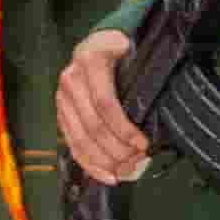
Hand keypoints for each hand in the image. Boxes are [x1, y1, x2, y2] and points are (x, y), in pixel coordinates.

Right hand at [55, 25, 151, 189]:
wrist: (97, 42)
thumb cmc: (122, 50)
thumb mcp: (133, 52)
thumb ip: (142, 75)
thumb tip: (157, 117)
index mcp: (91, 61)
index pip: (106, 105)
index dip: (125, 129)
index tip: (144, 144)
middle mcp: (71, 79)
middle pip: (93, 127)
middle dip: (118, 151)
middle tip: (139, 162)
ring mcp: (62, 98)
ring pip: (81, 140)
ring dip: (106, 162)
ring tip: (128, 171)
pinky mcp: (61, 114)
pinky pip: (73, 145)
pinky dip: (91, 165)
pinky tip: (108, 176)